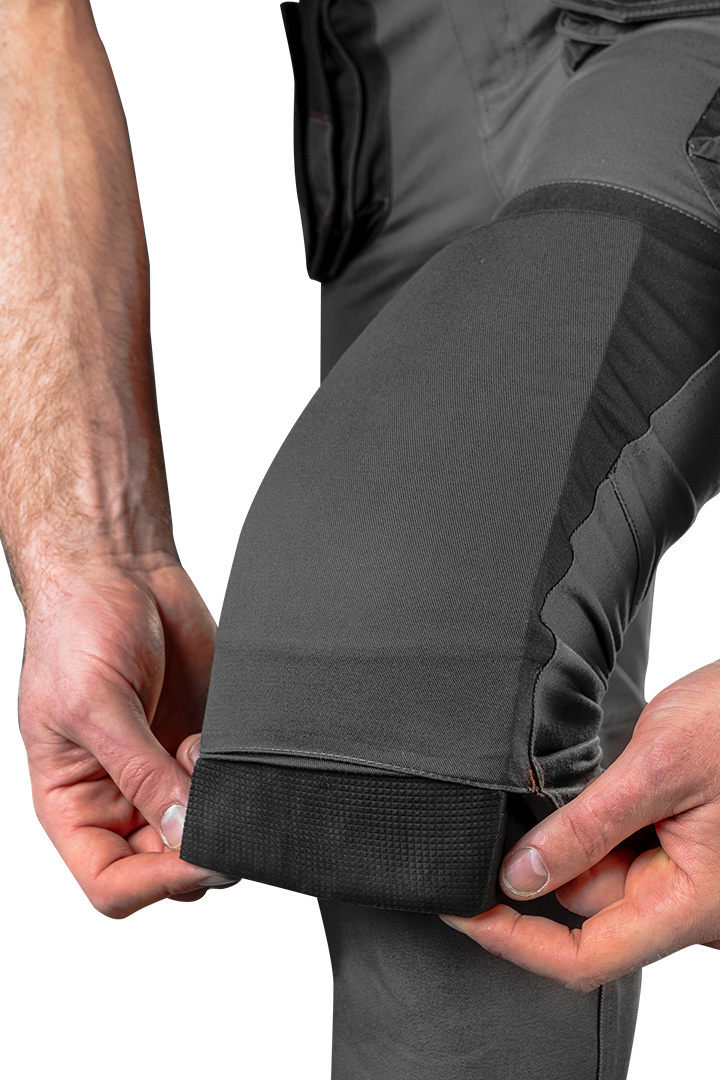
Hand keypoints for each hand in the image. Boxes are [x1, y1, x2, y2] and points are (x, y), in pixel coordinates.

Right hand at [19, 554, 237, 918]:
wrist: (117, 569)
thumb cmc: (76, 628)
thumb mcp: (95, 706)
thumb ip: (139, 774)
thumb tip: (182, 835)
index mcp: (75, 803)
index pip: (112, 883)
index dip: (155, 883)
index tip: (195, 854)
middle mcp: (120, 797)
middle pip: (167, 866)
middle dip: (198, 847)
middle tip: (219, 811)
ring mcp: (164, 771)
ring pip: (205, 831)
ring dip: (217, 807)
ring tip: (198, 753)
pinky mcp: (200, 744)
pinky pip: (229, 786)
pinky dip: (234, 775)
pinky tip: (213, 737)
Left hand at [438, 659, 719, 991]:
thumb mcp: (656, 768)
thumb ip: (585, 827)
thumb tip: (517, 876)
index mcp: (693, 904)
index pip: (584, 956)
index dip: (512, 939)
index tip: (461, 910)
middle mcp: (693, 904)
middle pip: (590, 906)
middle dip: (555, 855)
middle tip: (544, 793)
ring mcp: (692, 879)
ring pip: (604, 875)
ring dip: (583, 830)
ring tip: (611, 774)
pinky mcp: (688, 854)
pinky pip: (626, 851)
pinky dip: (604, 822)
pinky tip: (618, 781)